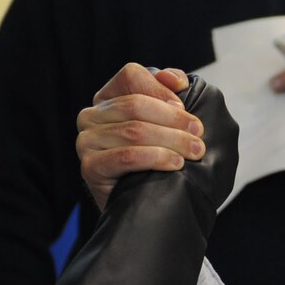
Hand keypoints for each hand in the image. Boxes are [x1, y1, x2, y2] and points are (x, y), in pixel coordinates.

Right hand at [77, 64, 203, 211]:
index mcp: (107, 98)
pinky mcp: (89, 167)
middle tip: (199, 132)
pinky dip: (156, 157)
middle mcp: (91, 116)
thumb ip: (167, 95)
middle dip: (173, 119)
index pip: (130, 75)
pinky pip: (127, 156)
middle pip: (135, 105)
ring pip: (134, 131)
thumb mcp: (162, 124)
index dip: (160, 87)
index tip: (184, 104)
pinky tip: (176, 163)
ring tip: (194, 151)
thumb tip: (176, 80)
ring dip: (172, 140)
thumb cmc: (154, 161)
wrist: (142, 208)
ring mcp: (86, 141)